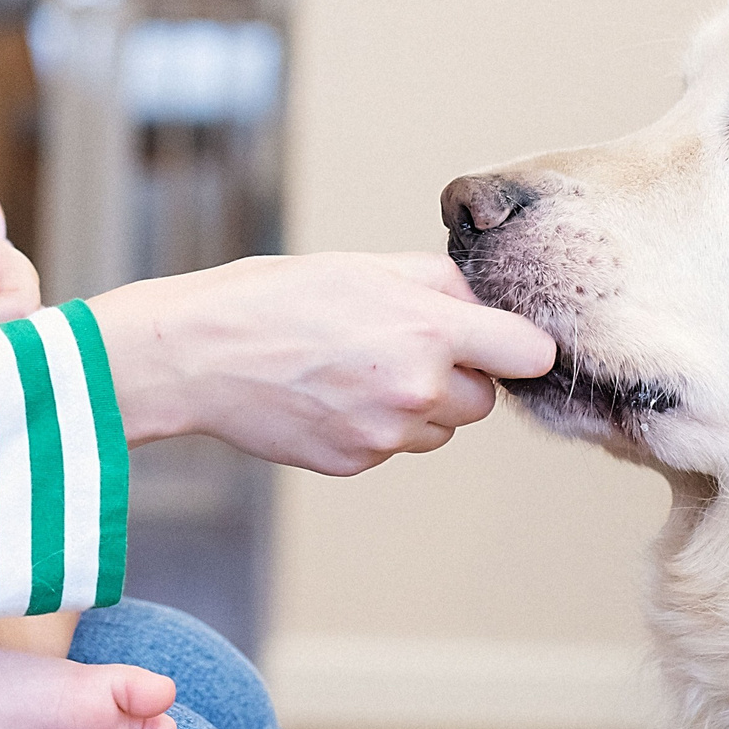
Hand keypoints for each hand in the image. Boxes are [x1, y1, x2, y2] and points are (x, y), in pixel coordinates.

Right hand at [85, 252, 555, 475]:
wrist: (198, 356)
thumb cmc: (274, 297)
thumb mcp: (361, 266)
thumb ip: (436, 282)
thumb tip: (485, 300)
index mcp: (428, 329)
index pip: (531, 354)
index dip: (518, 345)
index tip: (501, 340)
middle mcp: (416, 389)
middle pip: (484, 399)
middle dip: (459, 375)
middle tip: (405, 345)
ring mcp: (385, 434)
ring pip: (439, 428)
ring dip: (418, 404)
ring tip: (357, 367)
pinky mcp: (355, 463)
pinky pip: (392, 447)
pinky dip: (375, 425)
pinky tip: (330, 393)